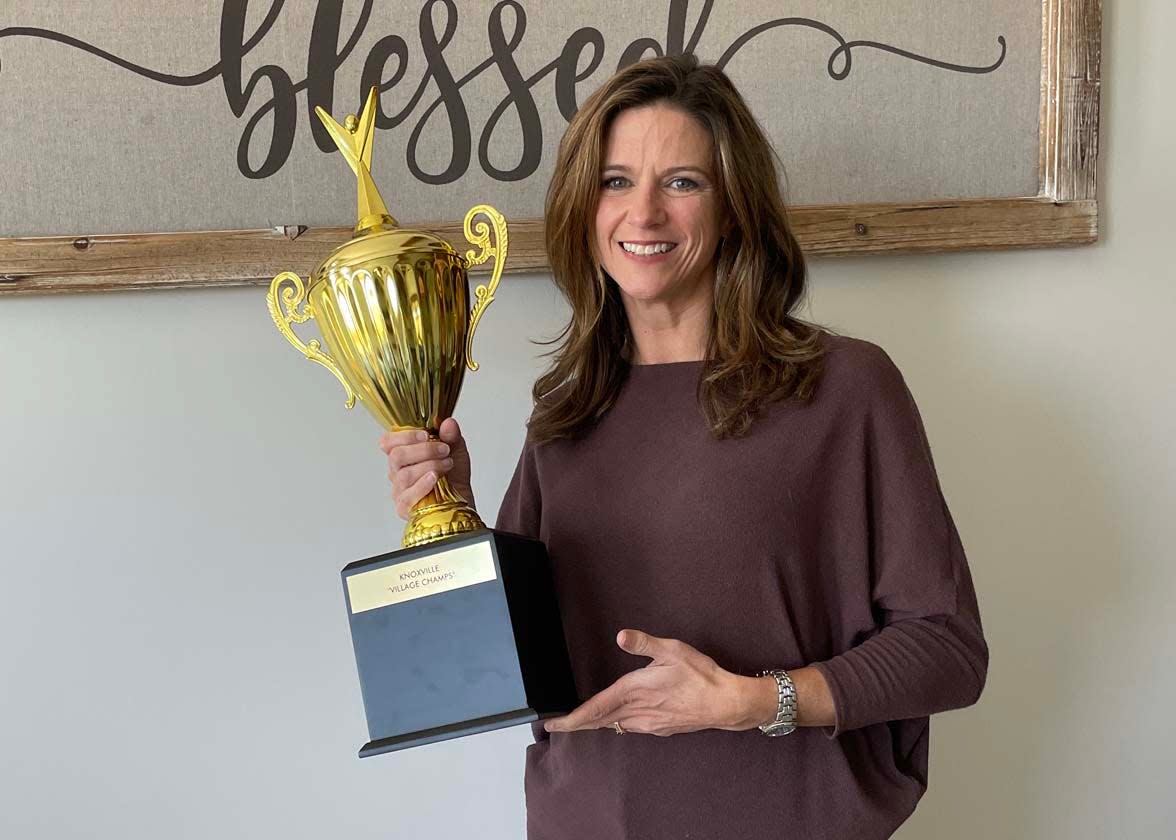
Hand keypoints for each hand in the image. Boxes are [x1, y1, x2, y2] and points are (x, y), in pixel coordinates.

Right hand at [378, 417, 474, 520]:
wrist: (462, 501)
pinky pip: (407, 496)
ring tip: (447, 464)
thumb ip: (451, 436)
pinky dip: (422, 485)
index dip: (404, 436)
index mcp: (404, 455)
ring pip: (404, 475)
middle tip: (444, 449)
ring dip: (429, 466)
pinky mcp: (404, 508)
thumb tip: (449, 423)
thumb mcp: (456, 451)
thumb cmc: (454, 476)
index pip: (387, 442)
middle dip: (424, 450)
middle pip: (396, 456)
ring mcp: (399, 491)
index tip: (425, 434)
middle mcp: (397, 472)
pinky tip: (434, 478)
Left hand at [543, 630, 768, 736]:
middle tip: (558, 724)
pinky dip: (617, 723)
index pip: (595, 708)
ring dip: (597, 722)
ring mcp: (649, 723)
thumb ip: (643, 643)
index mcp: (634, 691)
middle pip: (600, 720)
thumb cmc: (700, 675)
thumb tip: (620, 636)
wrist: (726, 703)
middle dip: (578, 723)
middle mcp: (637, 711)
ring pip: (615, 725)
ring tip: (582, 719)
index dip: (572, 718)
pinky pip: (631, 727)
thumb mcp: (672, 650)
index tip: (552, 724)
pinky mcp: (660, 728)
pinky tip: (618, 718)